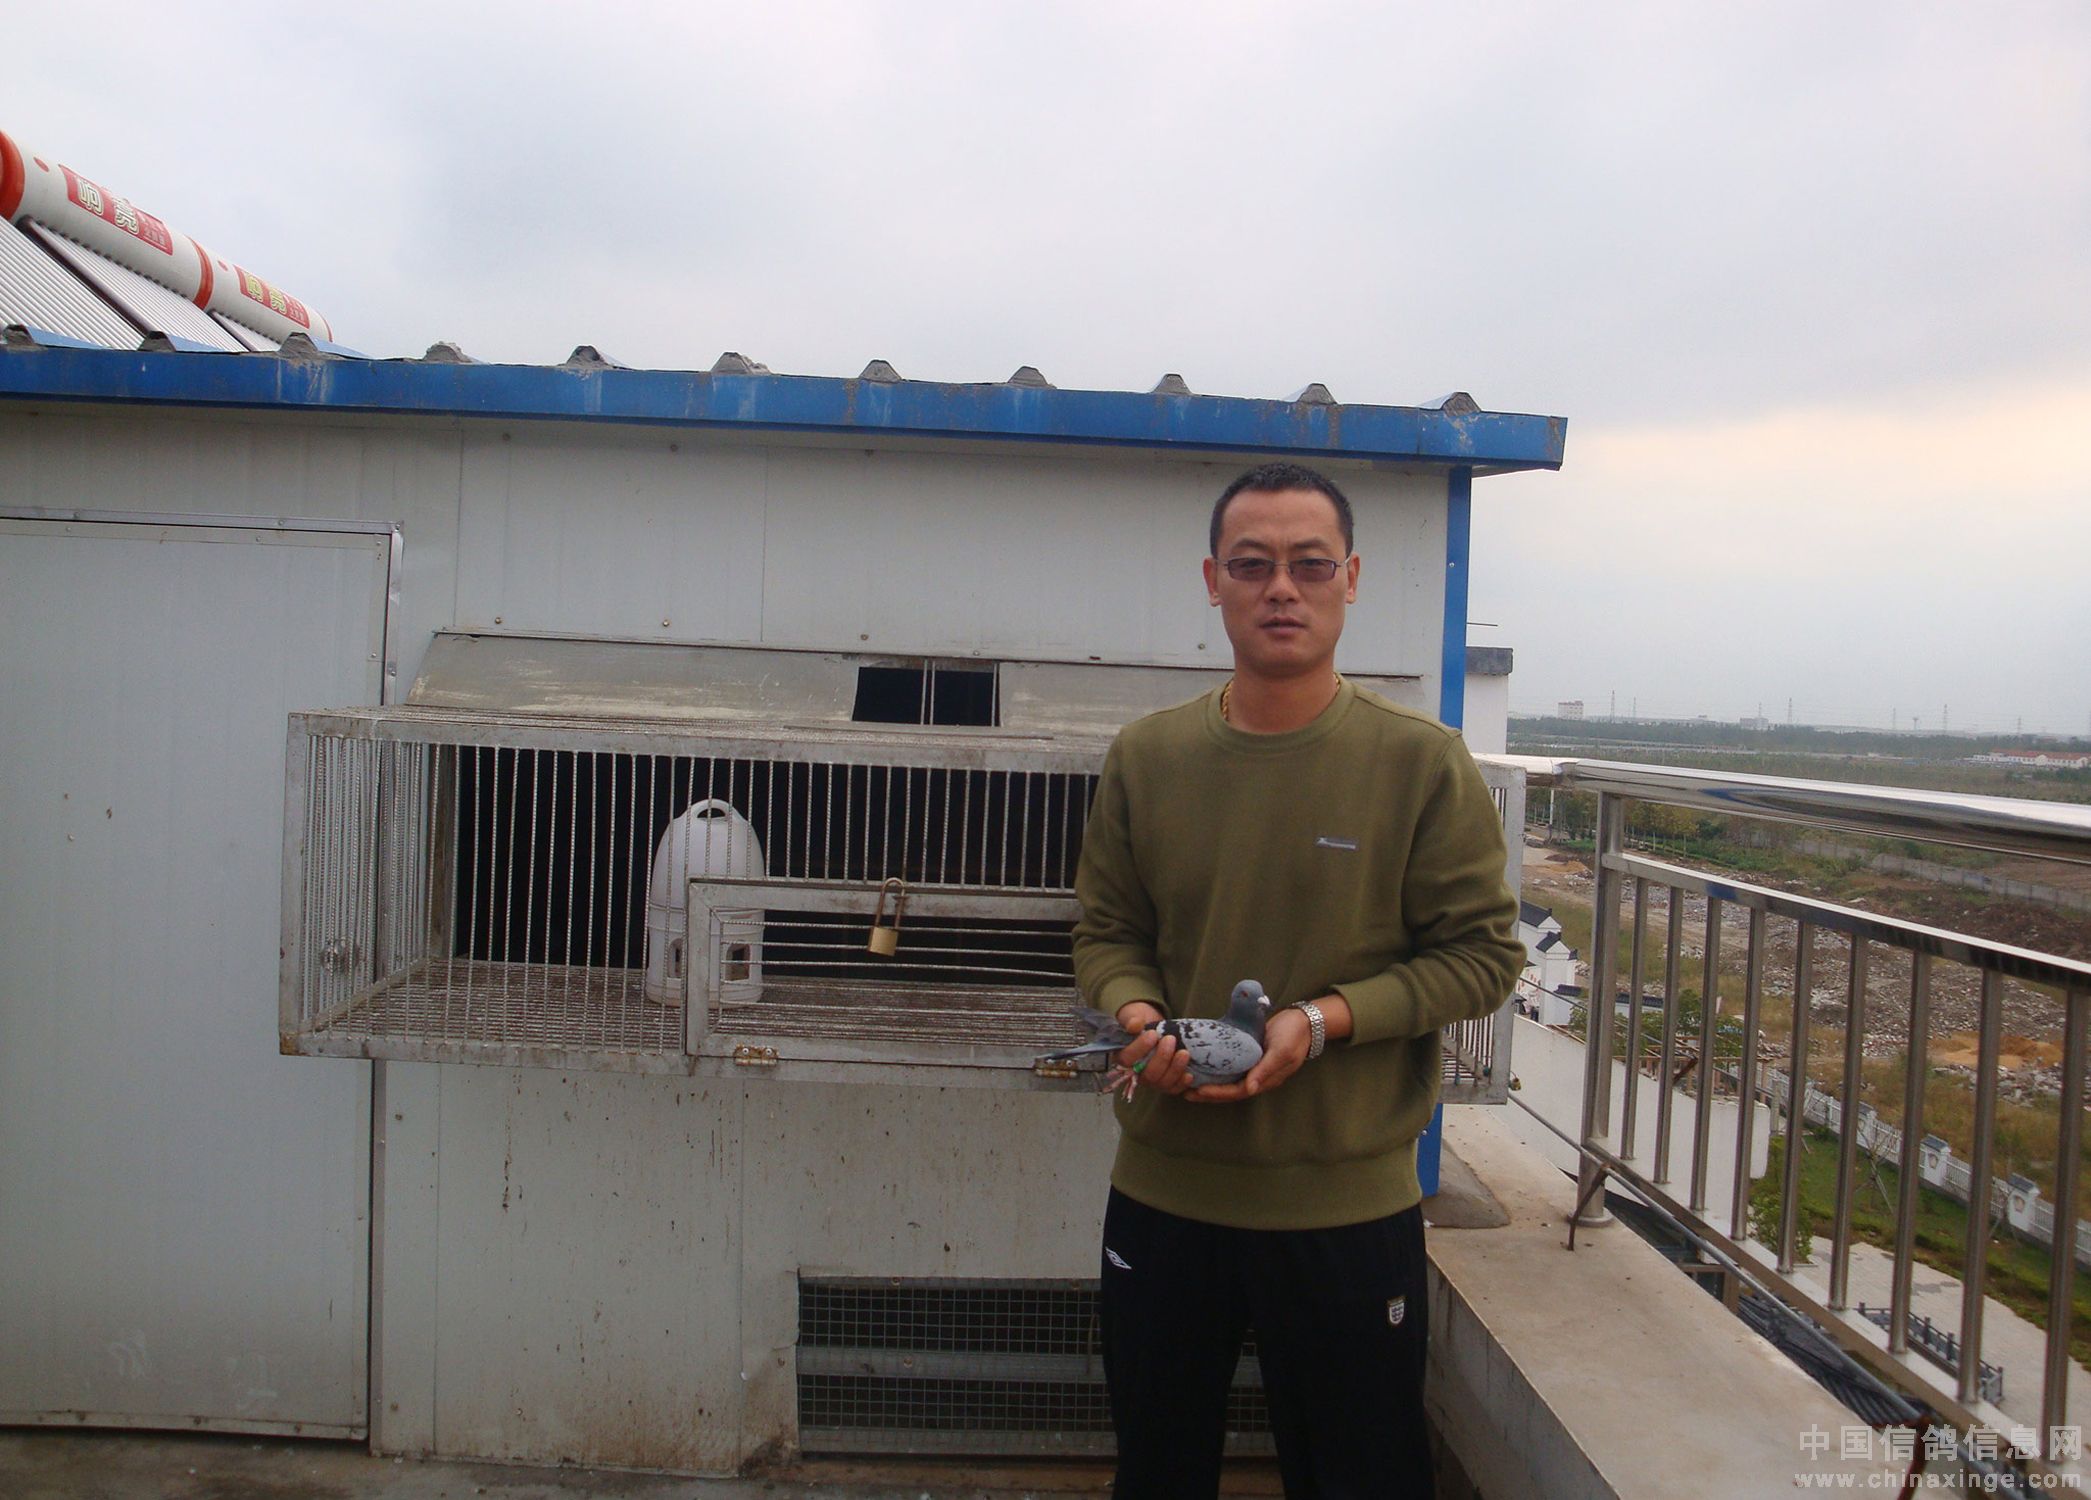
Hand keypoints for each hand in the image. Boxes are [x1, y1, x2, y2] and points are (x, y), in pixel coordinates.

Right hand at [1113, 1002, 1197, 1096]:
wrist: (1155, 1028)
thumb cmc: (1141, 1021)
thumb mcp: (1134, 1015)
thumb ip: (1132, 1021)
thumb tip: (1134, 1025)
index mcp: (1123, 1057)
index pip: (1127, 1059)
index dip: (1140, 1048)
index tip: (1153, 1034)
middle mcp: (1136, 1073)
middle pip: (1148, 1075)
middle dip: (1162, 1058)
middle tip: (1170, 1039)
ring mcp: (1152, 1080)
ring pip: (1162, 1082)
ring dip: (1175, 1069)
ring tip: (1184, 1053)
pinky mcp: (1166, 1082)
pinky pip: (1173, 1088)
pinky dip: (1182, 1083)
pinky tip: (1189, 1074)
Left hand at [1186, 1006, 1310, 1103]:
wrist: (1304, 1020)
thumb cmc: (1294, 1034)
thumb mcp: (1281, 1051)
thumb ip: (1266, 1070)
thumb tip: (1250, 1090)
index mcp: (1266, 1079)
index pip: (1237, 1091)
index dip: (1217, 1093)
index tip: (1198, 1090)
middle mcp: (1258, 1077)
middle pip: (1230, 1090)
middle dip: (1208, 1093)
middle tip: (1184, 1092)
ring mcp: (1254, 1067)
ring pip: (1229, 1080)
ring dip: (1210, 1083)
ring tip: (1188, 1082)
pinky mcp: (1250, 1056)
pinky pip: (1231, 1068)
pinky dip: (1217, 1069)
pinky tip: (1203, 1066)